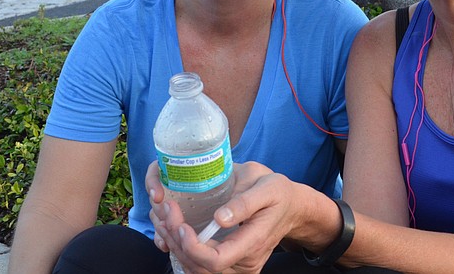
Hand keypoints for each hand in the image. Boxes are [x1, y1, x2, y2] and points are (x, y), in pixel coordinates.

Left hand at [147, 160, 301, 273]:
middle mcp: (244, 263)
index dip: (192, 248)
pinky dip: (181, 250)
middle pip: (200, 267)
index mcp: (253, 243)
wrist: (291, 208)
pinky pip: (199, 266)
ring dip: (174, 246)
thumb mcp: (268, 188)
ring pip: (195, 269)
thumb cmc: (279, 194)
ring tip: (163, 219)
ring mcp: (237, 268)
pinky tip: (172, 230)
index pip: (216, 261)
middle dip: (176, 241)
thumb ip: (245, 202)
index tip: (181, 225)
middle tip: (164, 211)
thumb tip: (219, 218)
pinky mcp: (230, 265)